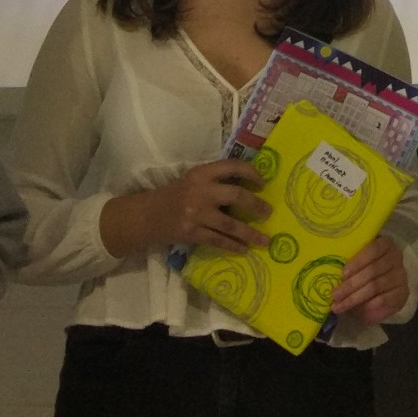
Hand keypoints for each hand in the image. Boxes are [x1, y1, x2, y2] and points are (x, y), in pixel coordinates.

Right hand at [153, 159, 271, 252]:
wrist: (148, 215)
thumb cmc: (176, 195)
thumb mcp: (194, 180)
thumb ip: (216, 181)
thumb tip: (249, 187)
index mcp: (201, 173)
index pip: (232, 166)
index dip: (251, 173)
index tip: (263, 183)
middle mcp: (200, 191)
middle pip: (236, 195)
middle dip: (256, 205)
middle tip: (269, 212)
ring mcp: (196, 213)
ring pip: (230, 224)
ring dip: (250, 233)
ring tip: (265, 240)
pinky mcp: (192, 233)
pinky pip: (218, 240)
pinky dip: (233, 246)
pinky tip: (244, 250)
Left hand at [329, 234, 407, 323]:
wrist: (384, 282)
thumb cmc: (364, 267)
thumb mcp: (357, 259)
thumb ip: (349, 260)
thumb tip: (331, 271)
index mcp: (385, 243)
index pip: (373, 249)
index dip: (358, 261)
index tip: (343, 273)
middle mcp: (396, 258)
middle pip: (373, 271)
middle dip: (351, 285)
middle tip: (334, 295)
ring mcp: (401, 276)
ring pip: (375, 287)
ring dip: (354, 298)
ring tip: (339, 306)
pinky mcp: (403, 293)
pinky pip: (384, 300)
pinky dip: (368, 306)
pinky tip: (356, 310)